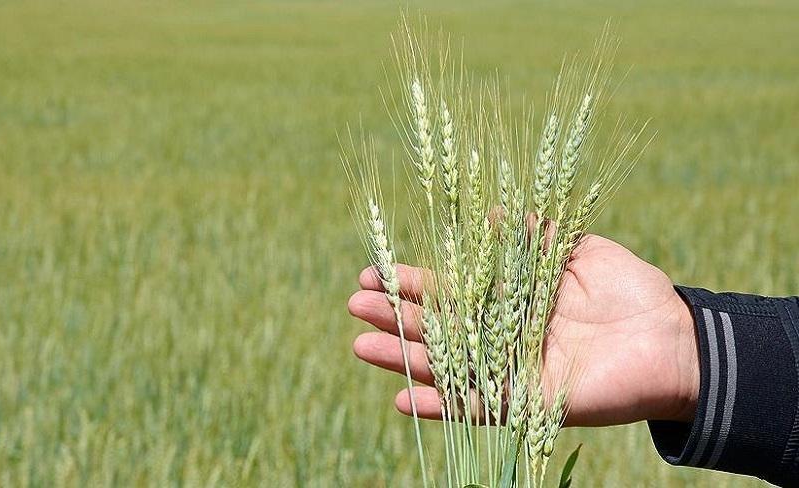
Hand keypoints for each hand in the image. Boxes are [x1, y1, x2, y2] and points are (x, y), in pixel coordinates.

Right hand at [348, 234, 698, 426]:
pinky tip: (401, 398)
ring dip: (402, 357)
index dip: (412, 282)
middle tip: (355, 304)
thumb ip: (533, 235)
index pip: (450, 289)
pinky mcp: (526, 401)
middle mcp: (502, 334)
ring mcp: (510, 369)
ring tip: (360, 344)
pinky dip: (440, 405)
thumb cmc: (629, 288)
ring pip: (446, 366)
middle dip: (395, 316)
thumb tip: (490, 211)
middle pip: (437, 326)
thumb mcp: (578, 248)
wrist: (673, 337)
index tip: (374, 272)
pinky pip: (475, 405)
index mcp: (510, 298)